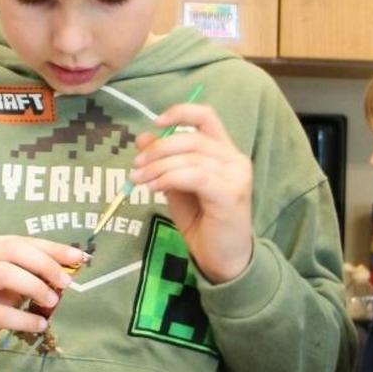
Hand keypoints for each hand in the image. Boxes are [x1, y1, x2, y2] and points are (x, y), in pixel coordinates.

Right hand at [0, 236, 88, 364]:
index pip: (21, 241)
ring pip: (3, 273)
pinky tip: (40, 324)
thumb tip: (68, 270)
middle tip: (66, 282)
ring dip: (34, 286)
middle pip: (12, 251)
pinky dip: (24, 318)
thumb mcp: (6, 285)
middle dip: (45, 264)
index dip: (52, 248)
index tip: (79, 257)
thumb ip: (30, 274)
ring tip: (53, 301)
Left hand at [131, 104, 252, 283]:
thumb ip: (165, 162)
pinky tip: (154, 189)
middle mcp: (235, 159)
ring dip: (158, 167)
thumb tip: (142, 138)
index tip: (155, 123)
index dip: (180, 112)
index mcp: (225, 151)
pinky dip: (169, 178)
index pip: (206, 116)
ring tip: (138, 181)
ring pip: (191, 158)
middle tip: (135, 165)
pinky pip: (195, 176)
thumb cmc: (203, 223)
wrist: (223, 259)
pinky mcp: (230, 194)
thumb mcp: (177, 187)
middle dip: (158, 149)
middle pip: (192, 138)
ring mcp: (236, 176)